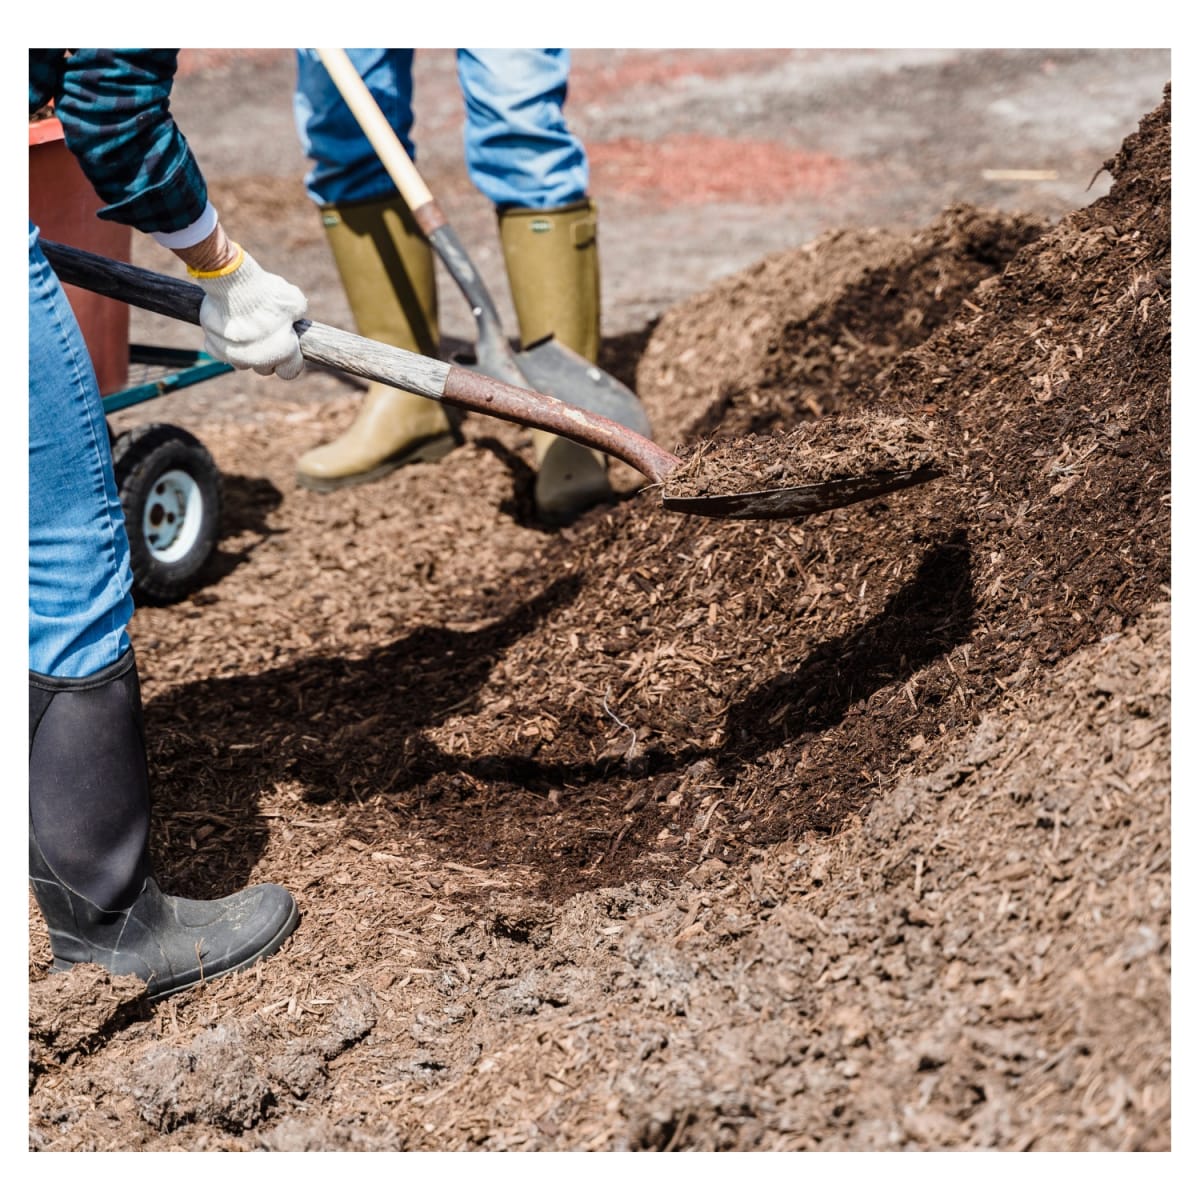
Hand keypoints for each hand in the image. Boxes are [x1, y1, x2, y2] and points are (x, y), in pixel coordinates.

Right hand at [190, 246, 307, 378]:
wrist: (232, 284)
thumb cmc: (266, 292)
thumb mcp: (294, 301)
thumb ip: (296, 316)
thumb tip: (292, 318)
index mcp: (283, 353)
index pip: (289, 371)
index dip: (289, 359)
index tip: (285, 346)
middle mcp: (259, 361)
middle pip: (265, 368)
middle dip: (266, 354)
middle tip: (264, 332)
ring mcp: (235, 357)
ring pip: (242, 361)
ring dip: (244, 349)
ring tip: (244, 326)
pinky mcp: (214, 348)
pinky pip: (220, 351)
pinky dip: (222, 341)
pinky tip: (226, 324)